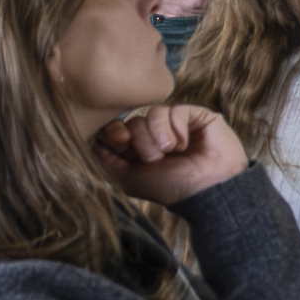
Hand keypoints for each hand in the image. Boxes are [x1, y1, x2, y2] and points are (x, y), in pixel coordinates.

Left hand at [89, 103, 247, 206]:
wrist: (207, 189)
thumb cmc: (170, 188)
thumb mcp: (129, 178)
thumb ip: (108, 159)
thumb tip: (92, 140)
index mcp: (140, 150)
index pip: (118, 128)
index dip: (114, 131)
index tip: (121, 142)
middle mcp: (157, 135)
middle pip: (133, 120)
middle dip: (140, 139)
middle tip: (155, 158)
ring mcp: (177, 125)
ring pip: (153, 113)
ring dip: (158, 134)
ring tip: (171, 151)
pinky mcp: (197, 116)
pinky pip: (176, 110)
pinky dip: (177, 127)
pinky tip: (186, 144)